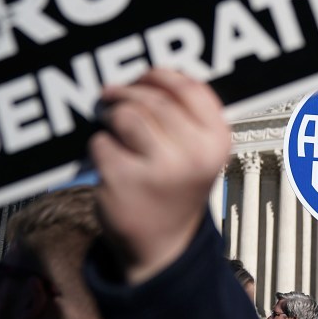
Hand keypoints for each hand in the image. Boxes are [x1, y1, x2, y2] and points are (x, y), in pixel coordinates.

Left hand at [90, 69, 231, 283]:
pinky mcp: (124, 181)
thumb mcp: (198, 150)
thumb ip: (186, 113)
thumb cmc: (176, 186)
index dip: (161, 75)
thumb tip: (149, 74)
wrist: (162, 244)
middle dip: (127, 92)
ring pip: (125, 115)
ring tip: (111, 124)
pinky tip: (111, 160)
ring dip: (111, 115)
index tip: (145, 76)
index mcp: (217, 141)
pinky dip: (100, 147)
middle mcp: (195, 155)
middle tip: (113, 96)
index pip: (190, 87)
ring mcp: (160, 169)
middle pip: (153, 98)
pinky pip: (101, 142)